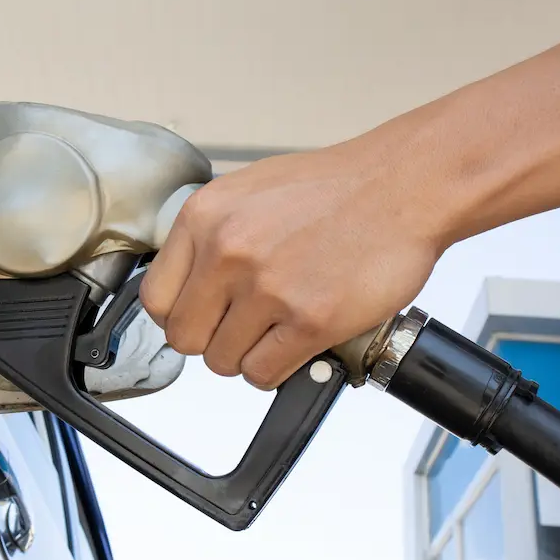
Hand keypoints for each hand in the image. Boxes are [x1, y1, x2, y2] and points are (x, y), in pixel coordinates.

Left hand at [139, 143, 444, 389]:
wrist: (403, 185)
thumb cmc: (334, 189)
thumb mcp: (247, 194)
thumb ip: (209, 237)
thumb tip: (185, 285)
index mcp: (204, 217)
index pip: (156, 298)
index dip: (178, 316)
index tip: (198, 317)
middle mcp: (227, 251)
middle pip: (184, 338)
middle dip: (211, 340)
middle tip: (240, 329)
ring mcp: (267, 288)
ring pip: (222, 361)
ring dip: (248, 355)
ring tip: (276, 330)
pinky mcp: (309, 320)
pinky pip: (262, 373)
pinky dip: (277, 369)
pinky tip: (294, 343)